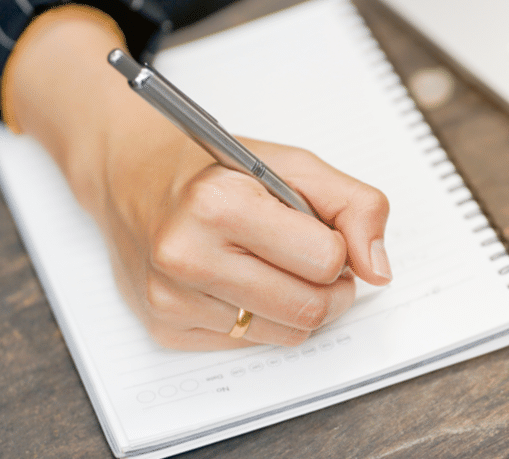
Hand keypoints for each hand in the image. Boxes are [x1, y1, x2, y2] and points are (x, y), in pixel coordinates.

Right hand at [1, 5, 391, 349]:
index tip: (321, 232)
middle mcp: (186, 255)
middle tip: (317, 260)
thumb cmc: (214, 167)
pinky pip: (249, 344)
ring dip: (298, 304)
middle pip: (308, 308)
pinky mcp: (164, 328)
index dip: (337, 247)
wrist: (129, 174)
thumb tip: (379, 271)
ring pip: (284, 334)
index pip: (325, 260)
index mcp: (218, 203)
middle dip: (329, 287)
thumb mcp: (294, 164)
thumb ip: (355, 206)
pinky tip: (239, 280)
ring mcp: (171, 298)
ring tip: (276, 265)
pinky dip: (260, 317)